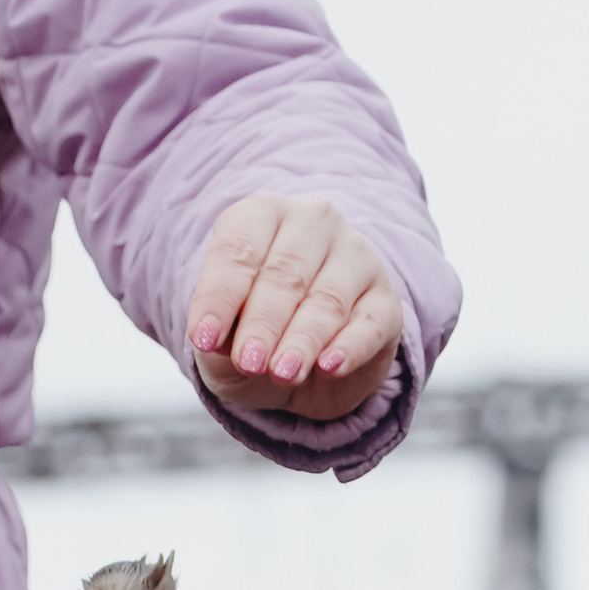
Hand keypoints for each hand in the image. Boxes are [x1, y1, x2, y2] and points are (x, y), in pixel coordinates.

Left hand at [187, 194, 402, 423]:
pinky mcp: (385, 302)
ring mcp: (355, 258)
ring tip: (282, 372)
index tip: (203, 338)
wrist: (302, 370)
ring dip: (303, 339)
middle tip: (249, 362)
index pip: (239, 251)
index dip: (220, 296)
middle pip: (285, 275)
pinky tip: (329, 366)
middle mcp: (313, 225)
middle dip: (264, 322)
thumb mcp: (221, 341)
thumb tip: (216, 339)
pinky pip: (370, 323)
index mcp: (262, 216)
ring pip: (327, 300)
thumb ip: (217, 335)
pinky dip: (350, 346)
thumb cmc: (254, 338)